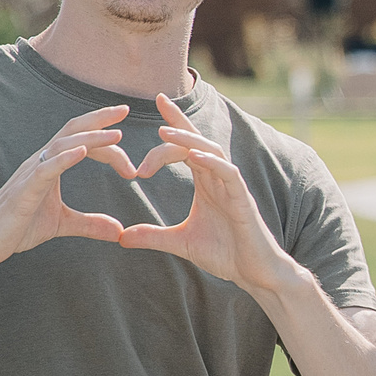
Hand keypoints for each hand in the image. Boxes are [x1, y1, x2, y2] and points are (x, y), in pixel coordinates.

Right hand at [0, 105, 138, 270]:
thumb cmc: (16, 229)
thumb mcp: (61, 224)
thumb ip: (90, 224)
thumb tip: (119, 231)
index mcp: (48, 166)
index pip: (79, 141)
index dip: (103, 135)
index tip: (127, 132)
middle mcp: (39, 163)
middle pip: (71, 131)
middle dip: (99, 119)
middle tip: (126, 110)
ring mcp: (30, 174)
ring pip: (62, 145)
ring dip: (91, 138)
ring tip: (117, 135)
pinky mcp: (23, 191)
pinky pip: (45, 169)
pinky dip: (64, 158)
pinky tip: (82, 152)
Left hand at [118, 95, 295, 290]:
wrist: (254, 273)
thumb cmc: (225, 253)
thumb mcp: (180, 243)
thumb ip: (152, 236)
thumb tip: (121, 237)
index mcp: (206, 182)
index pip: (188, 145)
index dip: (175, 122)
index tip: (157, 102)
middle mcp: (219, 178)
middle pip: (198, 141)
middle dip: (177, 124)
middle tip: (154, 116)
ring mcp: (232, 187)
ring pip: (212, 151)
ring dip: (188, 139)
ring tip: (163, 131)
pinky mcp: (243, 200)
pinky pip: (229, 174)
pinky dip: (212, 163)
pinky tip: (195, 157)